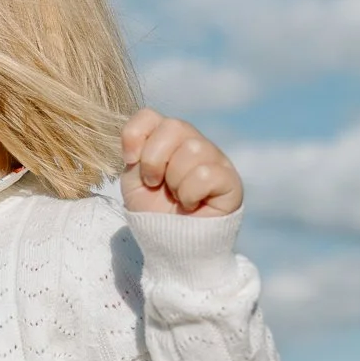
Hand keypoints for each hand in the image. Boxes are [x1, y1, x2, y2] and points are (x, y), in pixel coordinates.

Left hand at [120, 110, 242, 216]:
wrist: (171, 245)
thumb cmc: (153, 212)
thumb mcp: (134, 181)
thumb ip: (136, 153)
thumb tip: (141, 139)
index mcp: (166, 140)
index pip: (150, 115)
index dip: (135, 134)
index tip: (130, 161)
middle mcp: (193, 143)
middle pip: (174, 126)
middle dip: (154, 159)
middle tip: (154, 183)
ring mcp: (214, 159)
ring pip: (192, 149)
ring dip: (174, 180)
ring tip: (176, 196)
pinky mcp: (230, 180)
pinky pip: (206, 173)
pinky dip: (190, 193)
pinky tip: (191, 204)